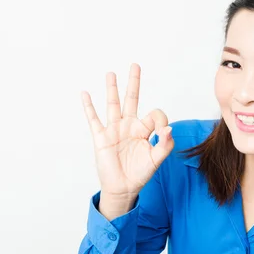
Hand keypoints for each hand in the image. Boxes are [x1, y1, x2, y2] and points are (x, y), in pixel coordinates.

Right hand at [81, 63, 173, 196]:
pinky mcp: (101, 137)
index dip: (161, 120)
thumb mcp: (156, 160)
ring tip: (111, 73)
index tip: (162, 132)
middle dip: (134, 83)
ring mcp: (114, 130)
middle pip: (131, 99)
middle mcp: (129, 126)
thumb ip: (165, 145)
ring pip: (113, 104)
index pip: (154, 114)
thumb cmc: (140, 173)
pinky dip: (88, 107)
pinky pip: (94, 119)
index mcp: (144, 130)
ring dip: (112, 89)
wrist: (123, 188)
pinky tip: (85, 93)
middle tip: (135, 65)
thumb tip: (168, 129)